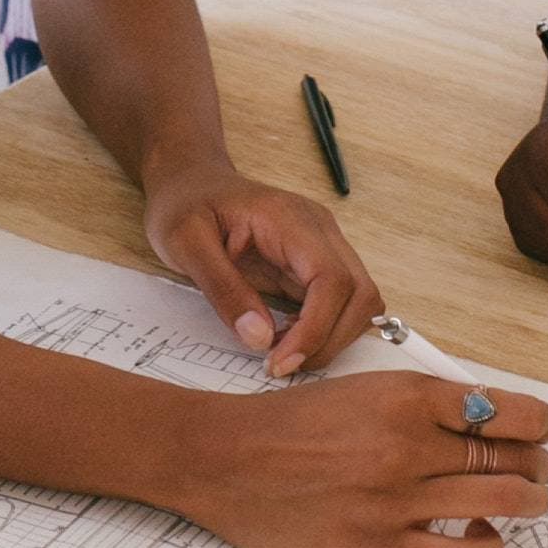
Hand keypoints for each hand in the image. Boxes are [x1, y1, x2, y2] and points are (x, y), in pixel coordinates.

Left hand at [143, 162, 380, 378]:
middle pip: (361, 294)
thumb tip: (260, 337)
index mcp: (290, 219)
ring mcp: (323, 247)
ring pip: (361, 302)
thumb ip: (223, 289)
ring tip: (281, 353)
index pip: (332, 279)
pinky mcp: (316, 265)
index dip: (316, 329)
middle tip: (280, 365)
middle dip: (329, 340)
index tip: (279, 361)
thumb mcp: (185, 244)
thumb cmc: (185, 205)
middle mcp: (320, 231)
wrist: (190, 182)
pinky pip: (341, 305)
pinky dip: (324, 331)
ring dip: (331, 338)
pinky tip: (286, 340)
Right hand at [165, 367, 547, 547]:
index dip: (540, 424)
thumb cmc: (288, 423)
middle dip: (539, 465)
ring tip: (528, 502)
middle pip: (510, 457)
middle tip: (539, 470)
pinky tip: (485, 536)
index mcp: (405, 395)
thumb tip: (483, 421)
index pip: (505, 410)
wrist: (226, 458)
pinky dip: (489, 546)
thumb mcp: (362, 389)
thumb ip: (422, 403)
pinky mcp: (381, 547)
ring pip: (501, 502)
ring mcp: (397, 499)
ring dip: (528, 503)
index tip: (546, 430)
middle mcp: (408, 444)